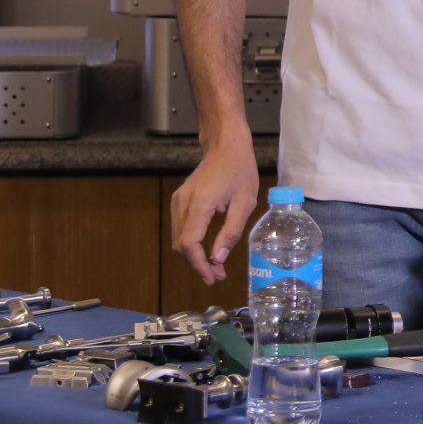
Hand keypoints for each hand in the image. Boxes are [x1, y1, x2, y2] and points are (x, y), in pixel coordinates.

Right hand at [170, 135, 260, 284]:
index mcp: (199, 204)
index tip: (213, 278)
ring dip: (194, 255)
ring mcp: (178, 201)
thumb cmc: (240, 170)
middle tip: (218, 275)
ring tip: (215, 265)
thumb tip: (217, 259)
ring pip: (179, 238)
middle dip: (197, 263)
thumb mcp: (244, 203)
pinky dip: (191, 242)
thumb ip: (231, 232)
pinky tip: (207, 247)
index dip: (199, 265)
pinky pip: (181, 228)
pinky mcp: (179, 200)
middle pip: (181, 245)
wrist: (226, 146)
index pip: (190, 244)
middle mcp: (182, 203)